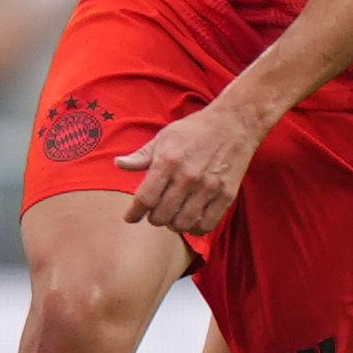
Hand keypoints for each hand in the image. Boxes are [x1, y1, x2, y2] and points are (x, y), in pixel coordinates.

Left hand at [117, 95, 268, 235]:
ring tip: (172, 215)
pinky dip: (194, 228)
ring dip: (172, 224)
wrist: (233, 123)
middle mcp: (187, 177)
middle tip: (154, 212)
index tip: (130, 218)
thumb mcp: (164, 137)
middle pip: (161, 215)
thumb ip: (141, 155)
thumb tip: (118, 164)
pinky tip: (190, 220)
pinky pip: (206, 225)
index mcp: (168, 161)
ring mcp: (208, 188)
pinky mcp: (226, 195)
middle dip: (153, 218)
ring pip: (181, 223)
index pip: (145, 198)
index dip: (133, 213)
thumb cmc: (195, 130)